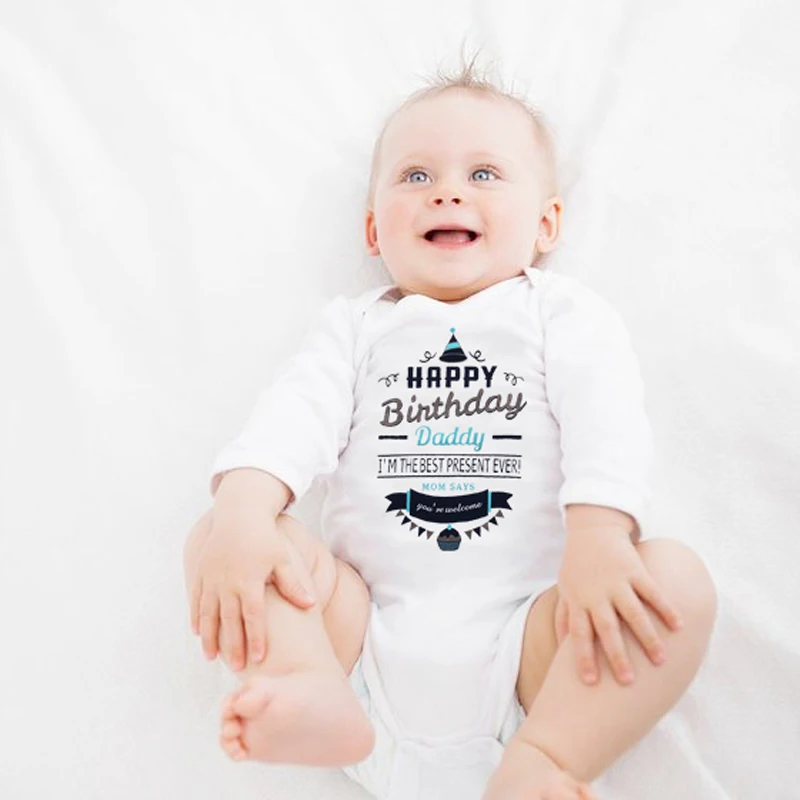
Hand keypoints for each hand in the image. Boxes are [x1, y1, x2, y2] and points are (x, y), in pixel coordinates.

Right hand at [188, 508, 315, 670]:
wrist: (239, 514)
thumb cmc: (264, 538)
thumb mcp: (282, 559)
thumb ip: (293, 584)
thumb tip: (311, 604)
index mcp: (250, 580)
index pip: (254, 616)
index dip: (256, 638)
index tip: (258, 659)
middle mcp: (228, 582)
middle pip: (230, 621)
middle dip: (233, 646)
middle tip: (236, 668)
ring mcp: (211, 578)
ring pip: (208, 614)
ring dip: (210, 637)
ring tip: (212, 658)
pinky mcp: (201, 573)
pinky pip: (196, 600)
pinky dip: (196, 617)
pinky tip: (198, 634)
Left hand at [555, 527, 683, 685]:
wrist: (592, 529)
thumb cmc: (578, 565)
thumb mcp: (565, 589)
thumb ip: (563, 617)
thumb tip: (559, 646)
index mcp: (579, 601)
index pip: (579, 635)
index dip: (583, 658)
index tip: (590, 683)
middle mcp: (597, 594)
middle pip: (607, 629)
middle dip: (617, 656)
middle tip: (628, 682)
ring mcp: (617, 582)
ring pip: (633, 613)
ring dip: (647, 637)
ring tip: (660, 661)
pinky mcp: (635, 569)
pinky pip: (653, 592)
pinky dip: (665, 608)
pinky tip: (679, 626)